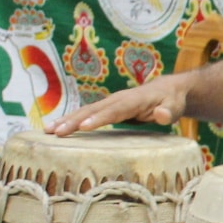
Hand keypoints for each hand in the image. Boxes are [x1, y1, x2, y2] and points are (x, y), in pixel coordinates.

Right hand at [50, 76, 188, 134]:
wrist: (166, 90)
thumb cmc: (171, 102)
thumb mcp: (175, 107)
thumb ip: (168, 112)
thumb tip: (162, 115)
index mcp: (134, 100)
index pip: (115, 110)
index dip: (99, 118)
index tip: (83, 126)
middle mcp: (117, 99)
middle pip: (93, 110)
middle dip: (74, 121)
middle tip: (56, 132)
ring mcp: (109, 102)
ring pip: (85, 111)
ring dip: (66, 120)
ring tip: (47, 131)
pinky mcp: (105, 108)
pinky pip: (85, 114)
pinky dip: (69, 120)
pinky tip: (54, 129)